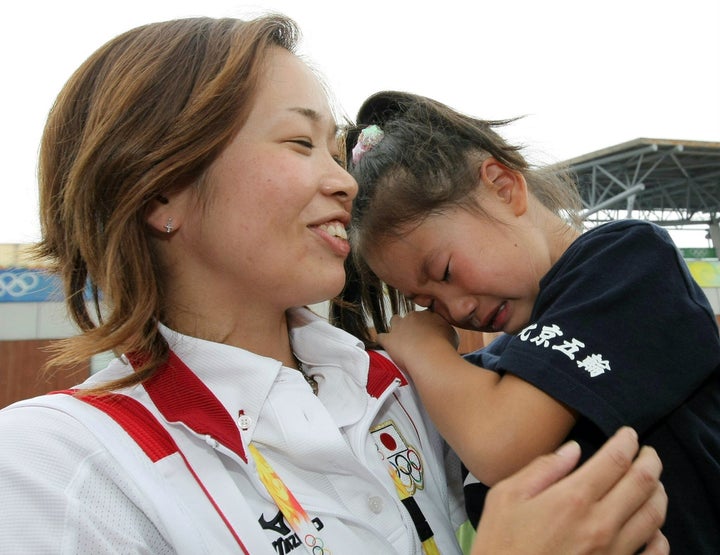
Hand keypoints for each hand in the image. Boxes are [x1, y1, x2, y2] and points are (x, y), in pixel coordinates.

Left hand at [376, 311, 458, 369]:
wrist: (431, 356)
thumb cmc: (445, 347)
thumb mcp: (452, 334)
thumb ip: (445, 329)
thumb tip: (442, 332)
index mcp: (428, 314)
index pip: (425, 315)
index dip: (426, 324)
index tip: (429, 333)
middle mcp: (412, 317)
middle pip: (410, 317)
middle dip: (412, 325)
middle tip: (417, 339)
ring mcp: (399, 327)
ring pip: (394, 321)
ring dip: (396, 328)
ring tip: (401, 339)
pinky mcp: (389, 340)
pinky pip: (381, 337)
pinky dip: (383, 340)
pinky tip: (386, 346)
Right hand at [472, 427, 667, 554]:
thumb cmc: (500, 542)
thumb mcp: (506, 496)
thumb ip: (542, 469)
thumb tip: (572, 450)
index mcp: (572, 498)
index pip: (615, 460)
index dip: (627, 441)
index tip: (628, 434)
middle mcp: (600, 523)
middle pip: (642, 483)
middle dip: (650, 460)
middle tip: (647, 452)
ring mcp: (613, 551)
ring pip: (654, 515)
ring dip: (658, 491)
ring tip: (652, 481)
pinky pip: (654, 553)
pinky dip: (660, 535)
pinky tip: (652, 527)